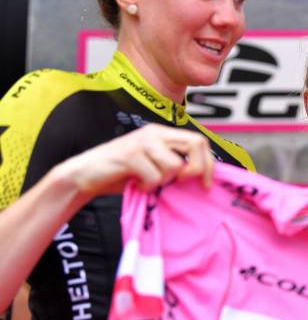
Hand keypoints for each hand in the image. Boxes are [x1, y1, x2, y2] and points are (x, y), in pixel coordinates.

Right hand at [58, 124, 214, 195]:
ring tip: (148, 182)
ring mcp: (142, 142)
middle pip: (195, 143)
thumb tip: (203, 179)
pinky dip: (147, 187)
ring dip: (164, 181)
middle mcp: (154, 133)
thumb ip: (175, 165)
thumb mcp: (153, 165)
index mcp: (163, 134)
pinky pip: (155, 177)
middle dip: (196, 170)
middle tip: (181, 183)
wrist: (85, 174)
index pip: (199, 141)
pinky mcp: (130, 155)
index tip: (207, 184)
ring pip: (175, 165)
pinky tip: (137, 184)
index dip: (209, 164)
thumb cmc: (122, 173)